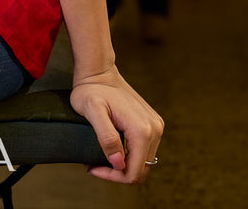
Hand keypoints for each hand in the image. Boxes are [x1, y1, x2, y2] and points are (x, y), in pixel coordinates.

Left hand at [69, 65, 163, 183]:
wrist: (100, 71)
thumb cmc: (91, 90)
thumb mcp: (92, 111)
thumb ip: (106, 137)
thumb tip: (119, 163)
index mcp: (142, 130)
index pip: (133, 173)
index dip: (112, 176)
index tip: (93, 167)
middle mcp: (154, 129)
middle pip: (140, 170)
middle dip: (117, 172)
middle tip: (95, 163)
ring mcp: (155, 126)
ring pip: (143, 162)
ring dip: (123, 164)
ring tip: (101, 154)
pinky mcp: (153, 123)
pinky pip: (144, 150)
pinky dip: (129, 154)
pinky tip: (112, 147)